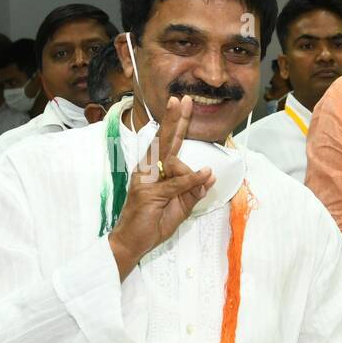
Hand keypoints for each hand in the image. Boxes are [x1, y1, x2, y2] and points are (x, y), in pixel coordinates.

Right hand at [108, 95, 214, 279]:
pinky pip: (176, 183)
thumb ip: (193, 191)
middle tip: (182, 99)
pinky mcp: (149, 193)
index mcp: (153, 170)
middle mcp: (147, 170)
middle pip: (164, 140)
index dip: (174, 123)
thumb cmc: (153, 223)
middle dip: (174, 119)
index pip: (167, 142)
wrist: (132, 243)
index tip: (180, 102)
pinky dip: (192, 179)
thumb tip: (208, 174)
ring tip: (202, 177)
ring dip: (191, 173)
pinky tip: (205, 174)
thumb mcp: (181, 207)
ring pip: (173, 163)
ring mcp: (145, 180)